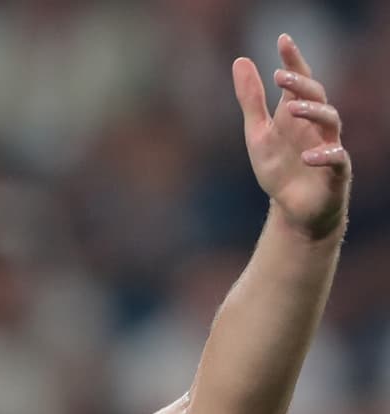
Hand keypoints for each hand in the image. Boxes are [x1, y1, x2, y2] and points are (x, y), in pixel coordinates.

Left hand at [233, 33, 350, 240]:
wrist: (292, 209)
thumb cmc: (278, 168)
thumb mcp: (257, 133)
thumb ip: (251, 100)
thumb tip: (241, 60)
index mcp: (297, 114)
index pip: (300, 80)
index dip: (294, 59)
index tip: (282, 39)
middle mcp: (316, 125)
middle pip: (317, 95)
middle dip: (301, 84)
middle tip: (280, 75)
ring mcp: (328, 146)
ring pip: (331, 120)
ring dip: (313, 111)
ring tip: (290, 108)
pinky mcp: (335, 172)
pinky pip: (337, 159)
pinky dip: (324, 155)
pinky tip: (306, 156)